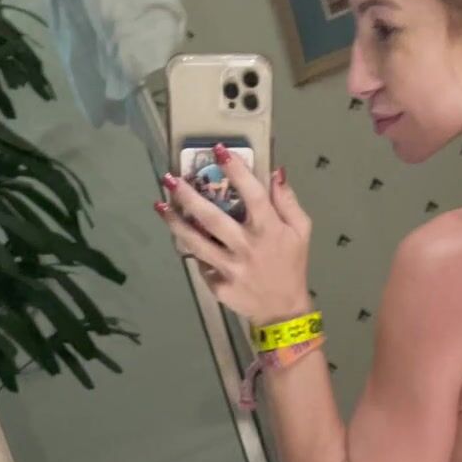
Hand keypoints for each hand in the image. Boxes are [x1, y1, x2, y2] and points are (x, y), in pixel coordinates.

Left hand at [156, 147, 311, 324]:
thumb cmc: (291, 265)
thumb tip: (275, 171)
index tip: (218, 151)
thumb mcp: (301, 231)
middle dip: (188, 196)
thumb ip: (287, 201)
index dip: (235, 170)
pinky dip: (190, 249)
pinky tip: (179, 235)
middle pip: (212, 218)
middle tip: (169, 179)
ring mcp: (230, 268)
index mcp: (268, 229)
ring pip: (196, 242)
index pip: (252, 193)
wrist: (282, 310)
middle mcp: (246, 247)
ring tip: (160, 206)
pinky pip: (201, 263)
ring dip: (175, 223)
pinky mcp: (218, 285)